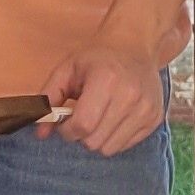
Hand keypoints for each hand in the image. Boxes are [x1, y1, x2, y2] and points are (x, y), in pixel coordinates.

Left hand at [42, 33, 168, 155]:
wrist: (134, 45)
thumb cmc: (96, 57)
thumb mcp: (67, 70)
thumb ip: (49, 99)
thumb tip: (40, 133)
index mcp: (106, 80)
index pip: (83, 125)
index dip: (67, 130)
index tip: (65, 121)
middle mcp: (130, 96)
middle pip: (95, 141)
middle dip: (81, 135)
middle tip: (82, 118)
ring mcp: (146, 108)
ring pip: (110, 148)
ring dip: (98, 139)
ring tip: (98, 117)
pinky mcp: (155, 119)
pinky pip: (126, 145)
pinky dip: (115, 138)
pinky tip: (114, 118)